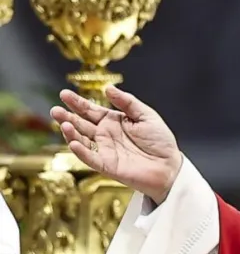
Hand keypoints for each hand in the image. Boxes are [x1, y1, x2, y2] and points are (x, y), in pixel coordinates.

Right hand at [51, 87, 182, 203]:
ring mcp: (105, 150)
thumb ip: (128, 102)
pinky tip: (74, 142)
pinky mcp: (107, 165)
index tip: (64, 94)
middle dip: (67, 116)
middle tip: (55, 109)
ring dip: (71, 133)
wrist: (170, 166)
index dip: (77, 103)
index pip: (91, 110)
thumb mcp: (146, 115)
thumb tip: (108, 88)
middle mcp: (106, 135)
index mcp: (114, 121)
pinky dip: (81, 151)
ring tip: (63, 123)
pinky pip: (90, 158)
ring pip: (82, 140)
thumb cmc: (160, 141)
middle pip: (81, 124)